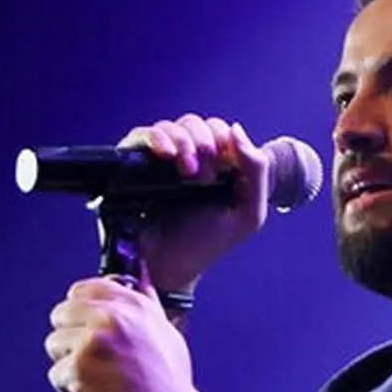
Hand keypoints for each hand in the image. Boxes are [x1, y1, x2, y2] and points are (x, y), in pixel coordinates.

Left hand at [45, 272, 201, 391]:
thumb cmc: (169, 383)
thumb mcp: (165, 333)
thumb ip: (145, 304)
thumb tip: (139, 278)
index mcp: (133, 304)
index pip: (84, 289)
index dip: (80, 310)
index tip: (87, 329)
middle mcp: (112, 317)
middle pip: (61, 313)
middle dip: (70, 338)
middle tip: (92, 361)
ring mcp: (94, 342)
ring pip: (54, 344)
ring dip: (68, 365)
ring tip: (96, 381)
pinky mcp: (80, 371)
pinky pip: (56, 375)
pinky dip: (70, 391)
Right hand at [116, 115, 269, 292]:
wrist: (171, 267)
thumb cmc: (209, 244)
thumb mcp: (248, 213)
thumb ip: (257, 171)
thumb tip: (237, 130)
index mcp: (216, 165)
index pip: (219, 130)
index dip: (223, 140)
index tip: (223, 168)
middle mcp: (188, 159)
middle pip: (195, 124)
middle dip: (203, 143)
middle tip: (204, 176)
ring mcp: (160, 162)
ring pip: (171, 127)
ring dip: (183, 141)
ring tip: (187, 173)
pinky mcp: (135, 166)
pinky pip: (141, 136)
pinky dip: (156, 138)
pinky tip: (166, 154)